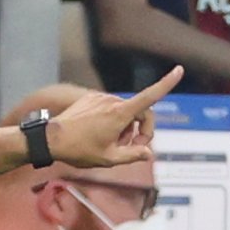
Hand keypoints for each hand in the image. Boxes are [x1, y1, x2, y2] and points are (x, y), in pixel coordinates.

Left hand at [46, 67, 182, 169]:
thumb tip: (148, 153)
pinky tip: (98, 133)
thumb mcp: (108, 159)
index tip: (179, 70)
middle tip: (133, 149)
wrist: (50, 139)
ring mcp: (101, 98)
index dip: (167, 83)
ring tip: (111, 143)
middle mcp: (112, 101)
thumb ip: (132, 155)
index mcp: (120, 114)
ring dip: (125, 127)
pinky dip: (112, 120)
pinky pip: (110, 108)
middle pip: (140, 112)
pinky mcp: (91, 98)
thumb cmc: (79, 150)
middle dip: (141, 130)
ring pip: (124, 112)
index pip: (150, 97)